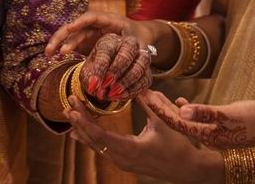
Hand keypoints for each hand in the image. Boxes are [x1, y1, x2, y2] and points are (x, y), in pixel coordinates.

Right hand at [45, 11, 151, 57]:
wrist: (139, 38)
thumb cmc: (140, 39)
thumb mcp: (141, 44)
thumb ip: (137, 51)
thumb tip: (134, 60)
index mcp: (109, 20)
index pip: (92, 17)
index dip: (81, 22)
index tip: (71, 28)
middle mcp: (96, 24)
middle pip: (76, 26)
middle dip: (62, 35)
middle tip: (52, 48)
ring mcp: (89, 33)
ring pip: (70, 35)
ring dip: (58, 43)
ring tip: (48, 54)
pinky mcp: (86, 43)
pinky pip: (72, 44)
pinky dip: (62, 49)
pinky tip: (52, 57)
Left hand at [66, 94, 218, 181]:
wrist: (188, 169)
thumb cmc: (178, 145)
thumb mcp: (164, 121)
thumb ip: (150, 103)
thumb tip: (138, 85)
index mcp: (130, 149)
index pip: (100, 136)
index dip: (84, 121)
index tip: (73, 107)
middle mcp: (122, 159)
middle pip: (94, 141)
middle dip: (79, 122)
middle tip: (67, 104)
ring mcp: (123, 162)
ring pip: (97, 147)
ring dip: (83, 130)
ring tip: (69, 115)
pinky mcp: (125, 162)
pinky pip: (103, 150)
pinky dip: (91, 138)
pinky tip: (80, 133)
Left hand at [79, 34, 151, 102]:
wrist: (106, 78)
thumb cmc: (96, 71)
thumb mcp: (88, 74)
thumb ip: (90, 80)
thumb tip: (97, 90)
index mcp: (109, 41)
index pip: (106, 50)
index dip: (100, 69)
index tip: (93, 85)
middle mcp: (127, 44)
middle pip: (128, 51)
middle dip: (117, 70)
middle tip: (106, 86)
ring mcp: (140, 57)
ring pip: (142, 63)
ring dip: (127, 80)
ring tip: (113, 93)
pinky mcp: (147, 72)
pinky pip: (145, 79)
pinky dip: (133, 89)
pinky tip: (120, 96)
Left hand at [144, 93, 254, 148]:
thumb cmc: (254, 120)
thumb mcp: (228, 114)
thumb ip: (205, 112)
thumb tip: (182, 108)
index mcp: (202, 133)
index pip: (172, 120)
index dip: (155, 108)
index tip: (140, 95)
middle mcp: (203, 134)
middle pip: (173, 120)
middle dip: (156, 106)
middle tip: (139, 93)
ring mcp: (208, 132)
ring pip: (182, 118)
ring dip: (167, 106)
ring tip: (153, 93)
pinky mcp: (215, 128)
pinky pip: (194, 118)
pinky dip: (184, 109)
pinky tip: (179, 100)